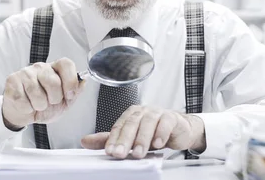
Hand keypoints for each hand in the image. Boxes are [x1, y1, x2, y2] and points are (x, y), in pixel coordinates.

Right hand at [2, 57, 84, 129]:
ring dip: (39, 105)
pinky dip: (27, 108)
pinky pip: (22, 99)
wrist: (25, 114)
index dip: (70, 81)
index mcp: (55, 69)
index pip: (66, 64)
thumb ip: (75, 91)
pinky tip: (26, 104)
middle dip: (54, 98)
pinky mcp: (12, 81)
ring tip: (37, 105)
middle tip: (50, 102)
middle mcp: (40, 67)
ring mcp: (25, 72)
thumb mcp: (65, 101)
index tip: (70, 95)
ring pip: (36, 92)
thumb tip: (83, 81)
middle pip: (52, 81)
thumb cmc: (46, 105)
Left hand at [81, 105, 205, 158]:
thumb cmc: (153, 132)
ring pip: (148, 123)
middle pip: (131, 124)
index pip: (119, 126)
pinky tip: (158, 144)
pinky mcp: (172, 118)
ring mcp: (158, 113)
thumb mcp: (132, 138)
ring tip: (137, 153)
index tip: (109, 152)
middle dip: (124, 140)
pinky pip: (166, 123)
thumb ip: (110, 139)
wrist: (179, 129)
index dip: (113, 139)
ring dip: (142, 139)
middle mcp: (143, 111)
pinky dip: (161, 133)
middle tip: (119, 153)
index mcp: (131, 114)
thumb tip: (84, 141)